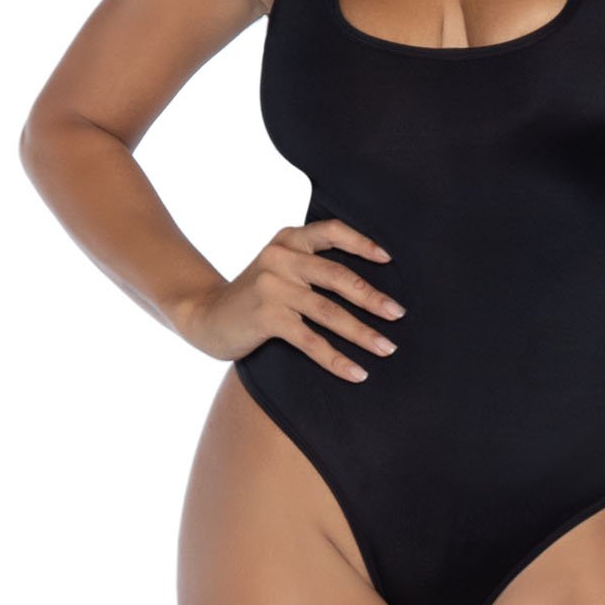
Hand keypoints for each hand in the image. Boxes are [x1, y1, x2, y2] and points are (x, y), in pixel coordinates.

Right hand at [175, 215, 406, 380]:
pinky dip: (336, 359)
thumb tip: (365, 282)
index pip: (331, 231)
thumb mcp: (278, 267)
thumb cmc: (254, 294)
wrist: (204, 315)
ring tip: (387, 348)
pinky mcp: (266, 317)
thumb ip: (309, 264)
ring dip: (362, 333)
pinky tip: (356, 373)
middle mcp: (280, 258)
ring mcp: (272, 287)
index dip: (362, 243)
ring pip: (329, 311)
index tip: (389, 259)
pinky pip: (310, 341)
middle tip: (399, 314)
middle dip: (372, 297)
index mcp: (287, 240)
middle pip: (337, 275)